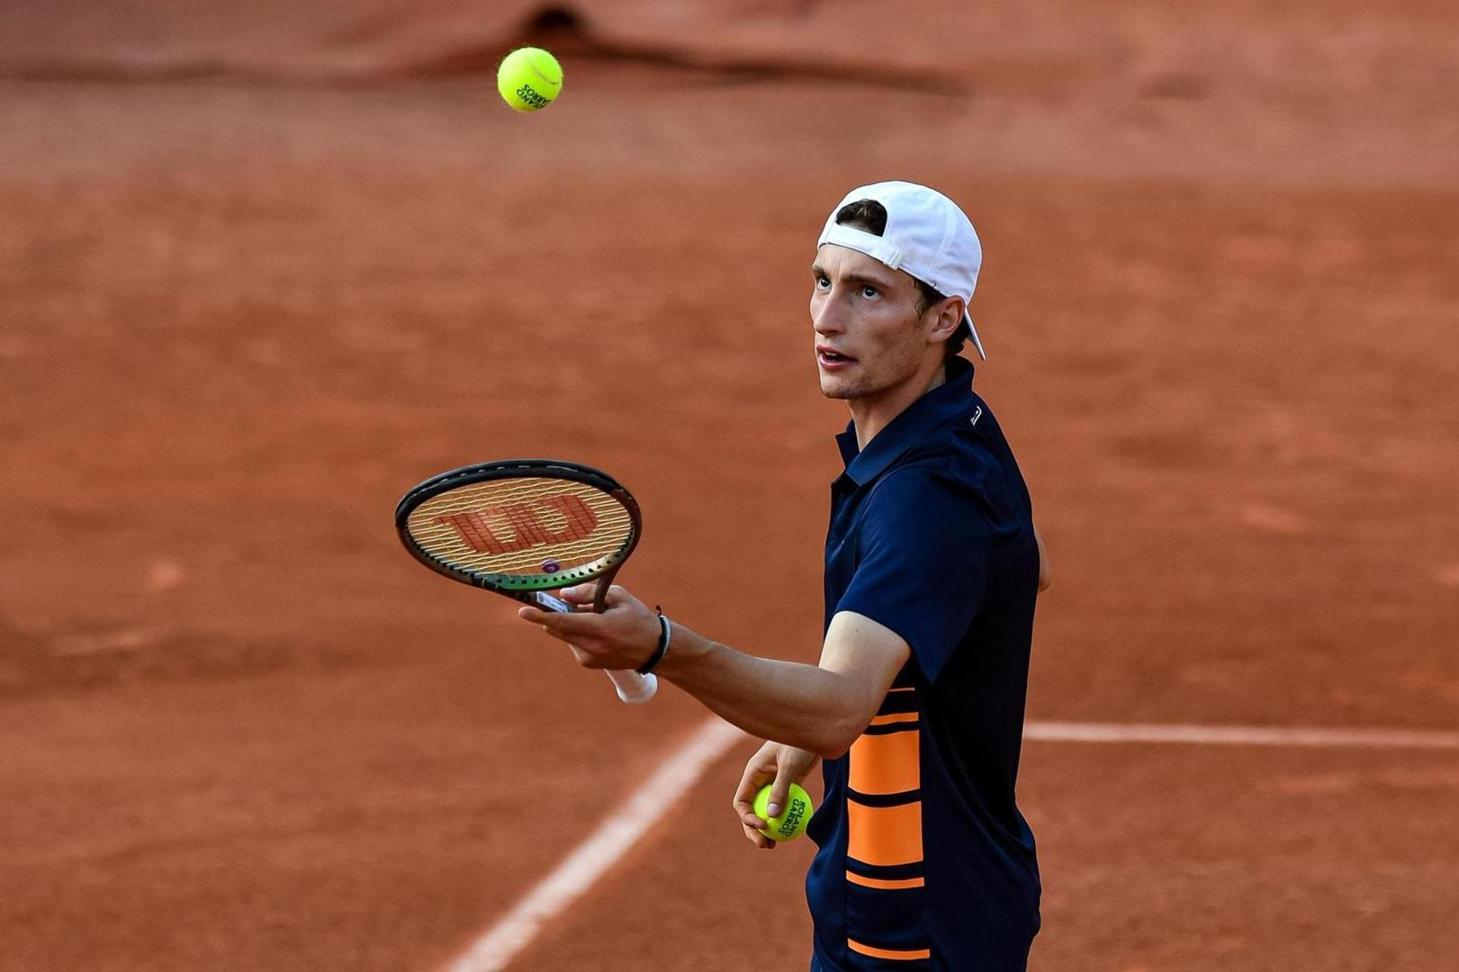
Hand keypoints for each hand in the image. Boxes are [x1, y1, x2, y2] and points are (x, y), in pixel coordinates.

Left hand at [516, 583, 660, 671]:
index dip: (540, 616)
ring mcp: (588, 658)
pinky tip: (599, 632)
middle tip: (572, 604)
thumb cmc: (637, 617)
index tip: (523, 611)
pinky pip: (573, 643)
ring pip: (565, 635)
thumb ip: (588, 594)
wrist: (653, 648)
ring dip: (571, 624)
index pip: (562, 622)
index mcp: (599, 628)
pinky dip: (578, 634)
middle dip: (557, 615)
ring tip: (597, 619)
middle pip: (558, 628)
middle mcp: (591, 646)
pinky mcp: (588, 663)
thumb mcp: (618, 596)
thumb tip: (562, 596)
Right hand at [732, 740, 819, 848]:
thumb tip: (771, 816)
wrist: (814, 733)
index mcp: (753, 774)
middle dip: (753, 830)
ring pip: (765, 811)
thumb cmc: (799, 743)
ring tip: (773, 846)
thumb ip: (780, 788)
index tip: (763, 826)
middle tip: (765, 845)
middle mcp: (760, 781)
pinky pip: (782, 807)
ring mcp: (773, 785)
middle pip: (750, 811)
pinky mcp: (788, 786)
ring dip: (768, 829)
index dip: (747, 818)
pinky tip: (792, 832)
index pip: (742, 801)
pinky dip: (784, 820)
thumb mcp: (789, 765)